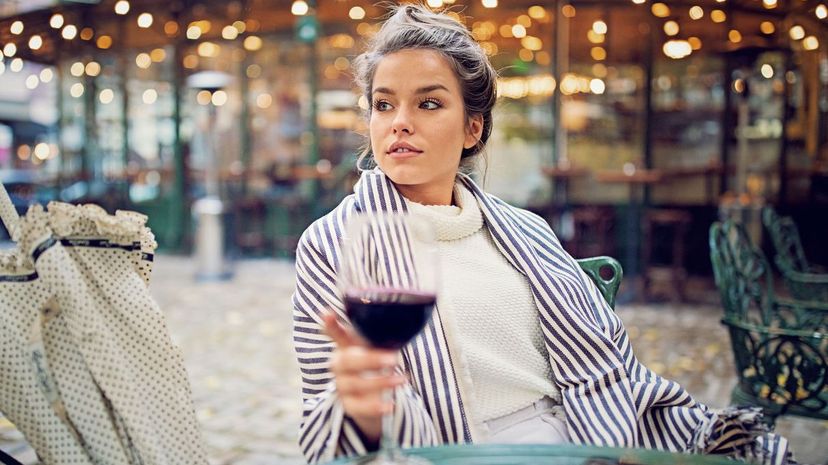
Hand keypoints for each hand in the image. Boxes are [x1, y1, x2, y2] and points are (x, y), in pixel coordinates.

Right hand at [323, 312, 405, 444]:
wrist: (374, 397)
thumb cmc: (376, 363)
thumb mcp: (378, 347)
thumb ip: (382, 334)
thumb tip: (402, 317)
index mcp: (347, 345)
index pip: (335, 333)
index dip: (330, 325)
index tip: (328, 313)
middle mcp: (340, 364)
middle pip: (346, 360)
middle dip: (370, 359)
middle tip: (394, 359)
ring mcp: (342, 385)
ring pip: (354, 383)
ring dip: (380, 382)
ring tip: (402, 380)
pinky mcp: (349, 405)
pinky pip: (359, 407)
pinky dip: (375, 407)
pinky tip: (390, 406)